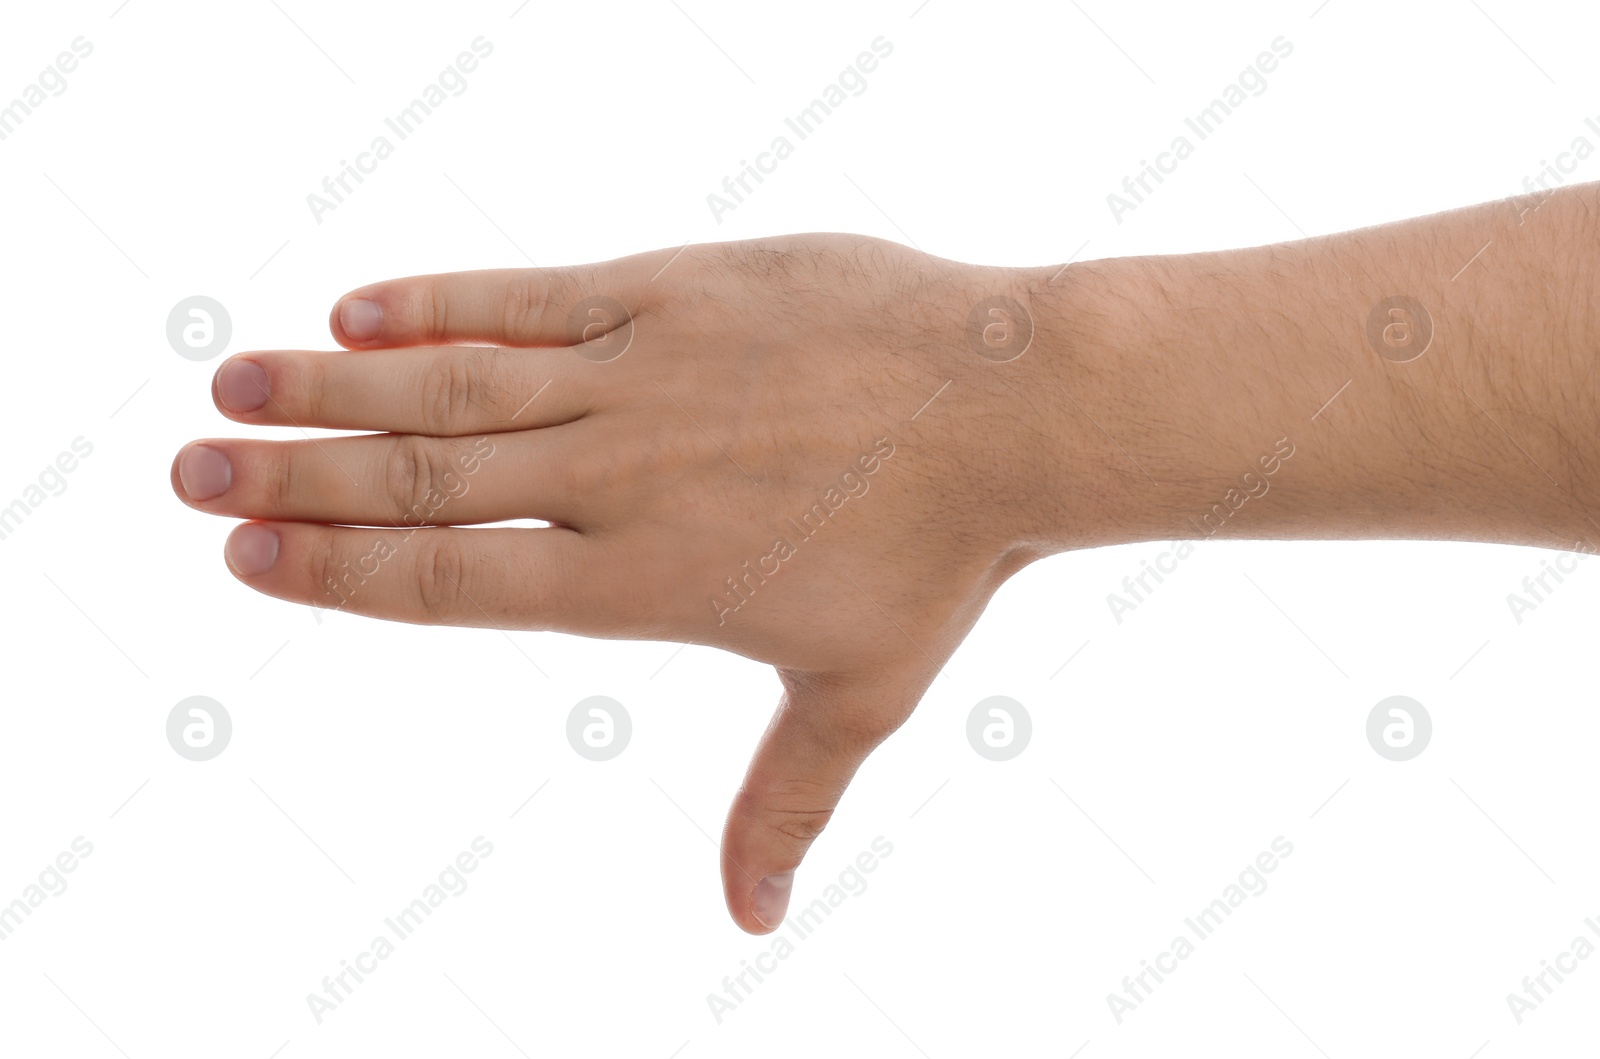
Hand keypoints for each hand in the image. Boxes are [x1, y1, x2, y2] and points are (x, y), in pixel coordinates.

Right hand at [170, 233, 1069, 932]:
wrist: (1012, 408)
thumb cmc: (940, 558)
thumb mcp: (855, 696)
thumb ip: (780, 802)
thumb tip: (752, 921)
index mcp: (644, 582)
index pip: (454, 582)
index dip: (341, 572)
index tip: (250, 557)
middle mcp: (620, 478)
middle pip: (424, 482)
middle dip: (296, 481)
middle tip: (187, 475)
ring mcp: (641, 375)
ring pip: (454, 385)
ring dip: (332, 388)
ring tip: (232, 388)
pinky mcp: (672, 290)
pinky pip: (531, 296)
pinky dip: (439, 302)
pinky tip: (358, 307)